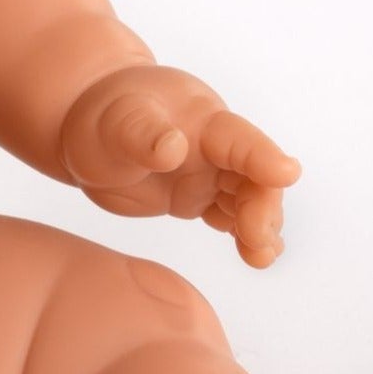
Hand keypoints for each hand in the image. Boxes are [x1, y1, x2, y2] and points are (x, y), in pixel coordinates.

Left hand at [58, 63, 300, 267]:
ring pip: (249, 200)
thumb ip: (141, 133)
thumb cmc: (103, 116)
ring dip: (262, 227)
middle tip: (255, 238)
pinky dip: (246, 236)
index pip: (239, 138)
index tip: (287, 173)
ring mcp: (207, 174)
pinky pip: (231, 217)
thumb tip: (173, 148)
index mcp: (199, 119)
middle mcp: (213, 147)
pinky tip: (257, 255)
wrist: (85, 129)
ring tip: (260, 256)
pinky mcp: (196, 198)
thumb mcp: (114, 122)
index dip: (264, 156)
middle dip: (263, 207)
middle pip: (254, 176)